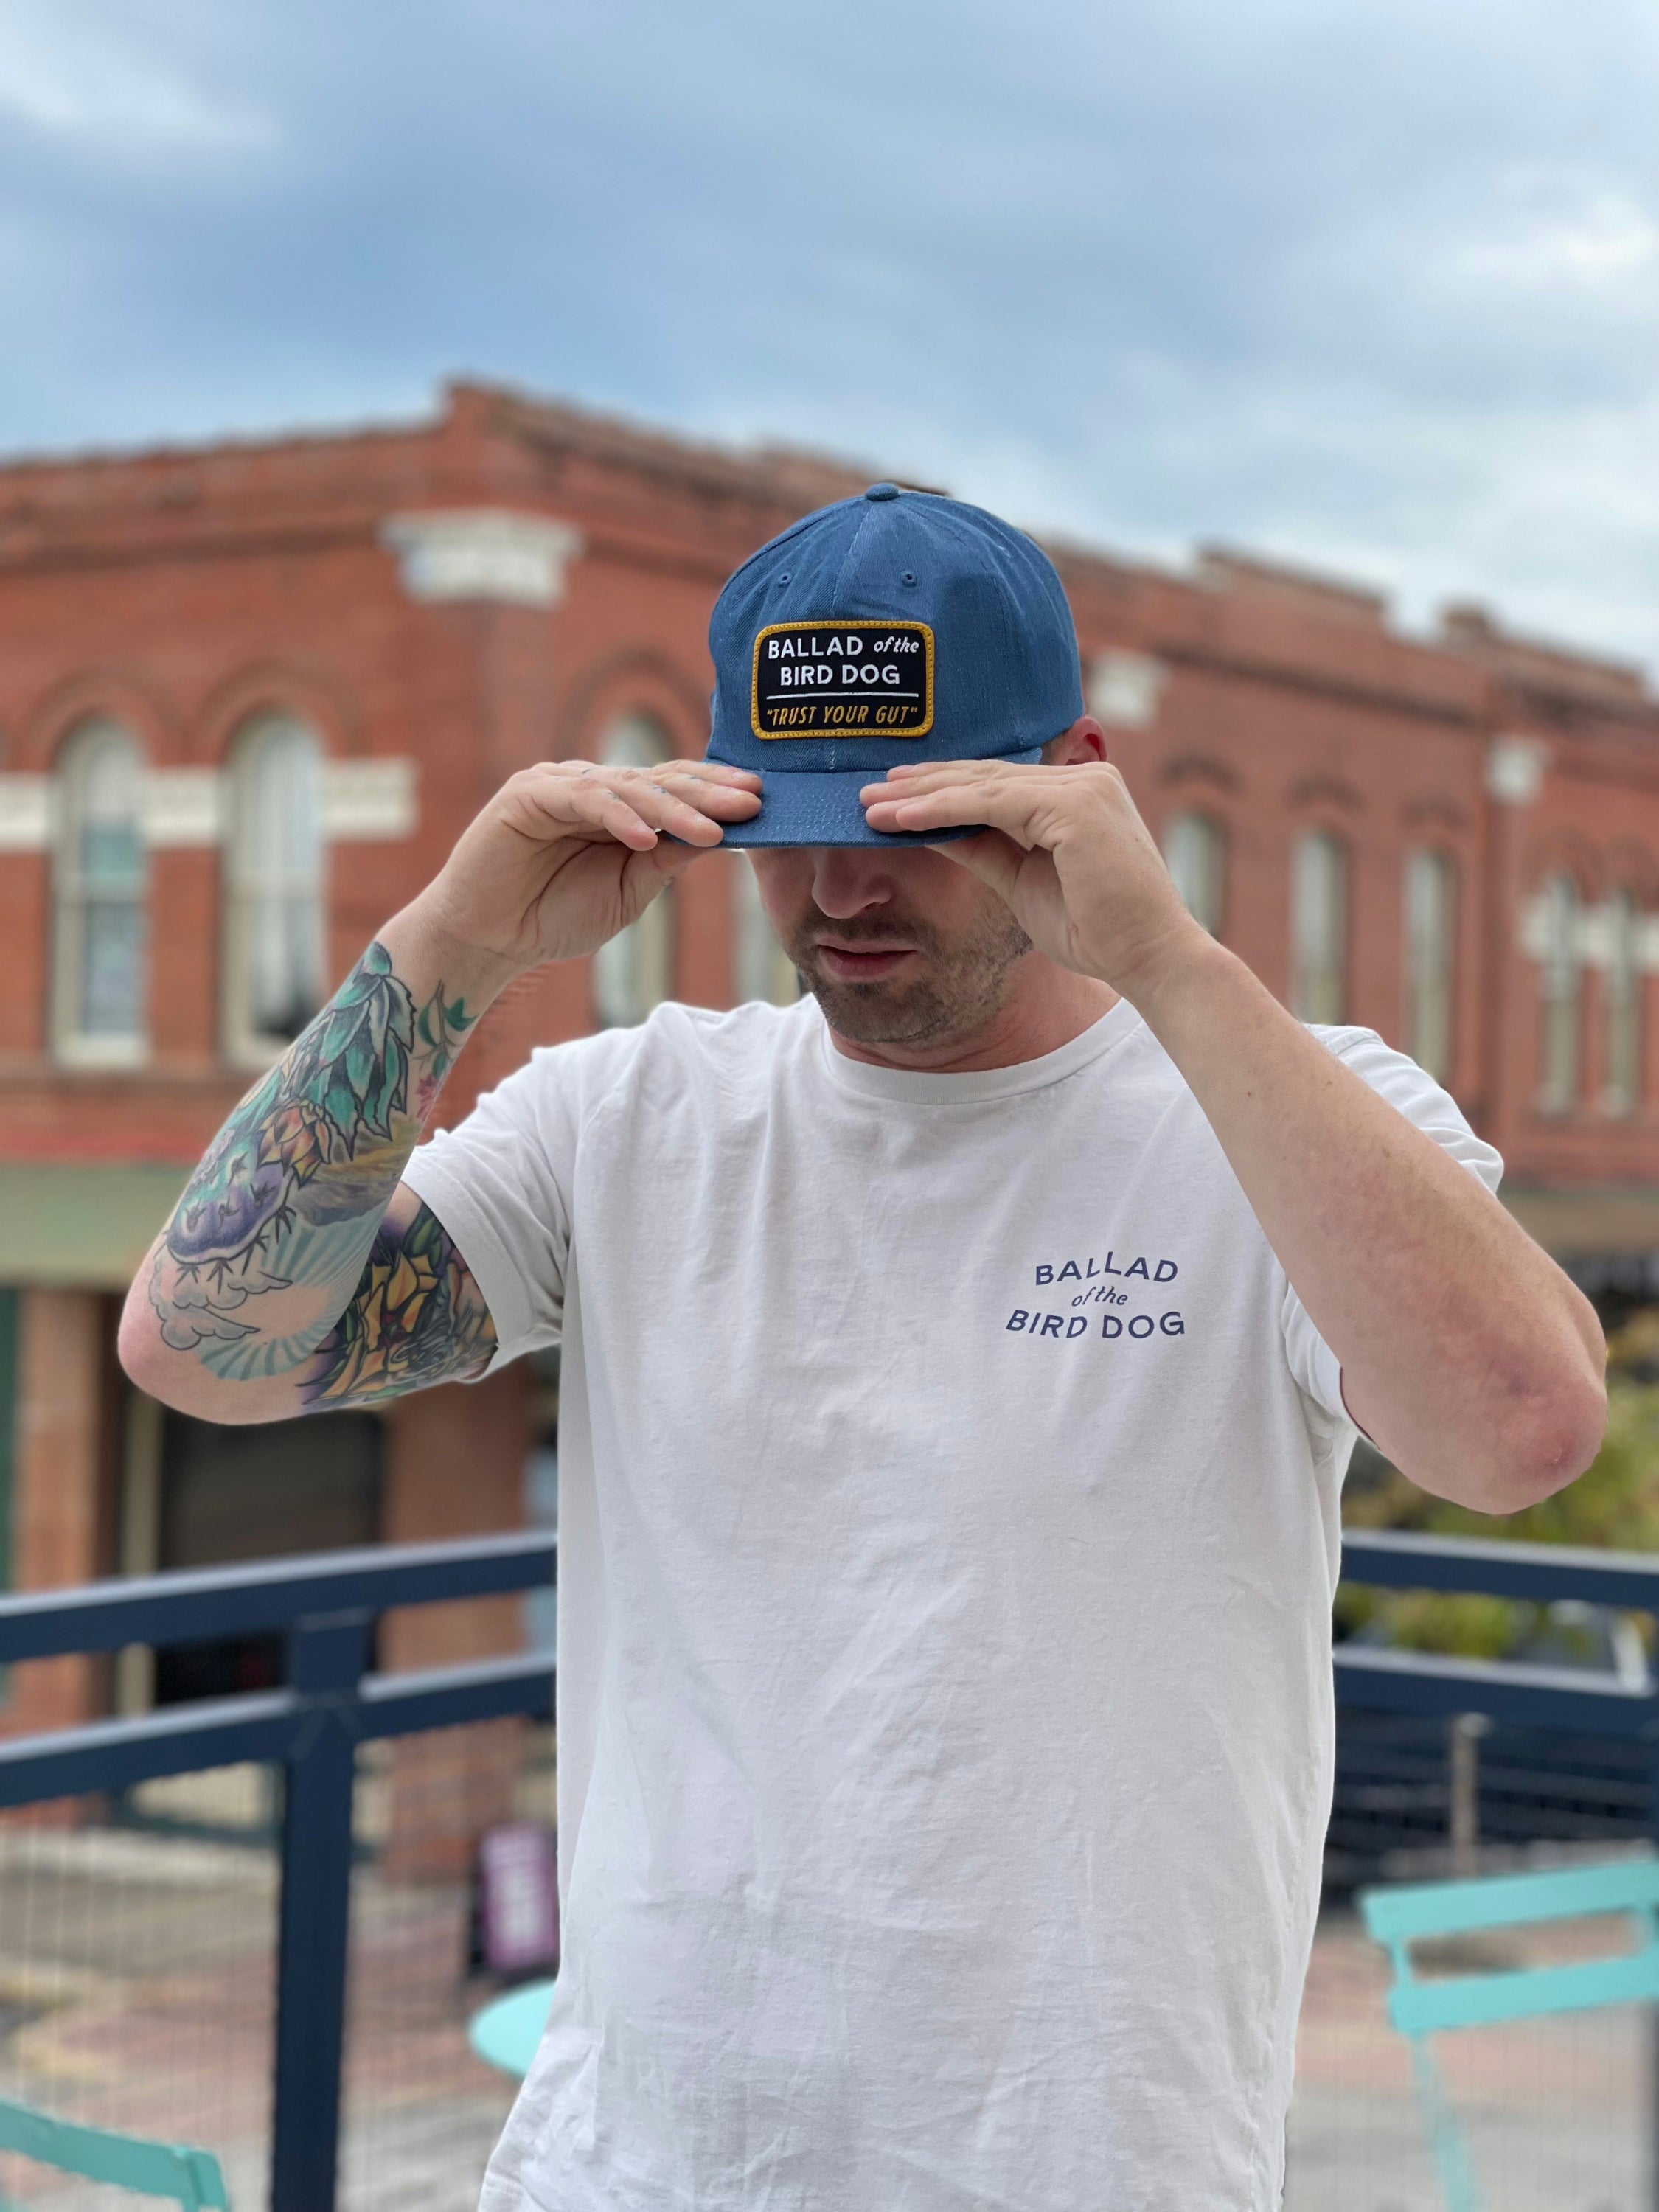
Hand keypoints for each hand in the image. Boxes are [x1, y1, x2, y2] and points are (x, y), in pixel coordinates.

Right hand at [409, 758, 761, 983]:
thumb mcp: (629, 892)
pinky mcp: (527, 795)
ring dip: (672, 809)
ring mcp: (558, 786)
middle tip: (752, 801)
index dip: (716, 794)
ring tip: (711, 830)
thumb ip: (666, 860)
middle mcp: (591, 788)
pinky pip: (582, 800)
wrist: (488, 941)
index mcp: (617, 808)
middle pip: (658, 781)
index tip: (763, 803)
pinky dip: (616, 817)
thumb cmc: (554, 917)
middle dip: (707, 793)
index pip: (674, 791)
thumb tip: (720, 836)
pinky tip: (644, 838)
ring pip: (626, 787)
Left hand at [860, 759, 1205, 1000]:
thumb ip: (983, 849)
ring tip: (870, 805)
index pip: (998, 783)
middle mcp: (1085, 779)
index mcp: (1079, 793)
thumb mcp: (1021, 882)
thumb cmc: (1097, 930)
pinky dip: (944, 809)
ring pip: (984, 784)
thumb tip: (931, 829)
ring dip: (921, 796)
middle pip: (986, 776)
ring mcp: (1084, 787)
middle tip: (866, 792)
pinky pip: (993, 801)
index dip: (942, 789)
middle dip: (922, 786)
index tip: (893, 798)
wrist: (1149, 960)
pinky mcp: (1077, 806)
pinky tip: (903, 819)